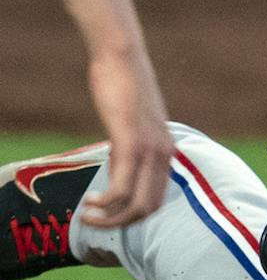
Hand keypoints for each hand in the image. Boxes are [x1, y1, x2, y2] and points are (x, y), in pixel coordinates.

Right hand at [79, 45, 172, 228]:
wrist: (122, 56)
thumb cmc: (122, 85)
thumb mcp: (129, 125)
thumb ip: (127, 150)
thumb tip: (117, 170)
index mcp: (167, 152)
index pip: (157, 199)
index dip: (133, 215)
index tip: (109, 215)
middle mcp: (164, 155)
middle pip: (150, 208)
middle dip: (122, 223)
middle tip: (94, 223)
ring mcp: (150, 150)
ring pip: (137, 204)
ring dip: (111, 218)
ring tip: (87, 217)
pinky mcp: (131, 142)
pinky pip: (123, 187)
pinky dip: (107, 202)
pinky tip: (90, 201)